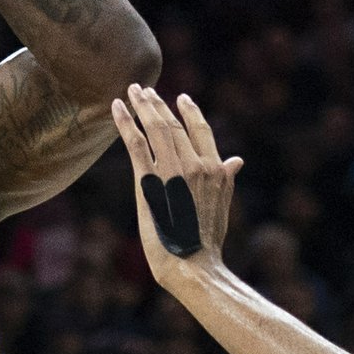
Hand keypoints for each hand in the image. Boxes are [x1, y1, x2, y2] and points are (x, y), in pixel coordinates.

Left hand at [114, 83, 240, 298]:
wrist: (193, 264)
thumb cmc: (206, 241)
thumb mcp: (222, 206)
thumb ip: (226, 179)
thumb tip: (237, 160)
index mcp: (214, 169)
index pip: (201, 131)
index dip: (190, 112)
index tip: (181, 98)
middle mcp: (195, 164)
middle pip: (174, 125)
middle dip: (158, 104)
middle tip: (145, 89)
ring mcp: (172, 171)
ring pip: (155, 128)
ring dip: (142, 106)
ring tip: (132, 91)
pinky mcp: (148, 181)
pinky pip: (135, 143)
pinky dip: (124, 122)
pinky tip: (116, 107)